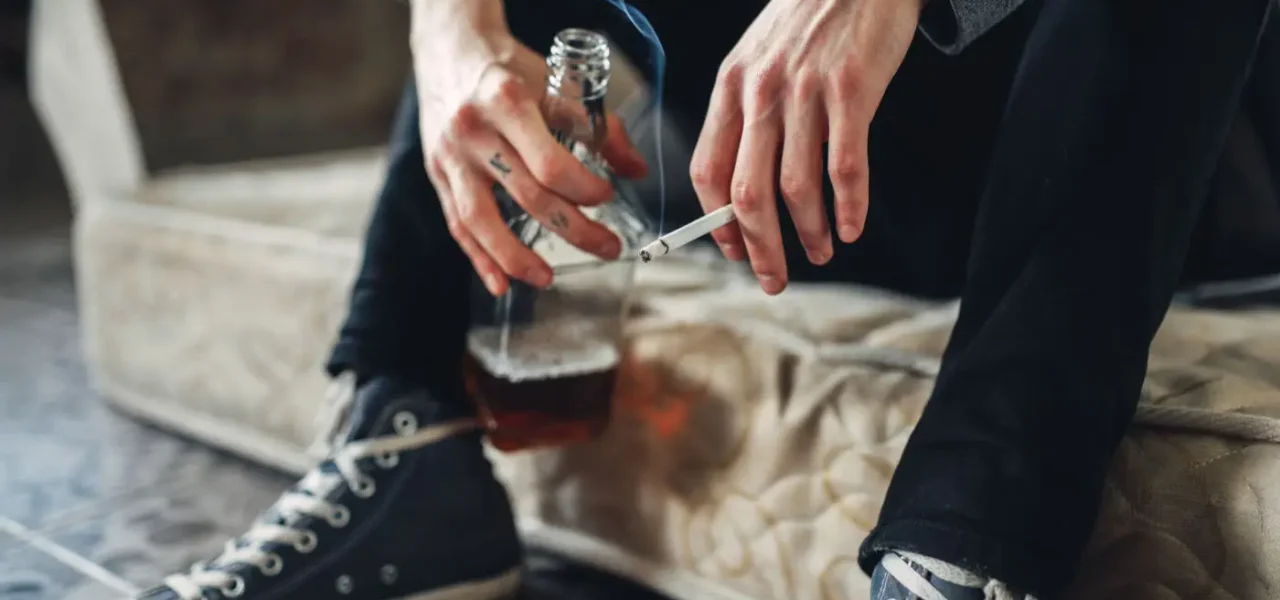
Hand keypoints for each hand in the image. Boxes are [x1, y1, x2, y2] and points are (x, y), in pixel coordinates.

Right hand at [409, 3, 648, 295]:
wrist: (450, 50)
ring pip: (481, 220)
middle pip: (526, 196)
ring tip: (546, 277)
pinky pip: (457, 224)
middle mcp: (474, 131)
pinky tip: (499, 283)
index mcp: (507, 102)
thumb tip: (635, 170)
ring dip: (516, 257)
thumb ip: (598, 127)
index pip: (550, 164)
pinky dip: (479, 258)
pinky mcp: (437, 175)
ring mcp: (451, 157)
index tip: (607, 196)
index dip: (584, 189)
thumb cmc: (509, 69)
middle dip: (573, 229)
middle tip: (607, 246)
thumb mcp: (556, 84)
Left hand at [689, 0, 922, 293]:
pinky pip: (845, 165)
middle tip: (775, 278)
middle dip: (760, 249)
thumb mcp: (757, 58)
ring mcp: (805, 92)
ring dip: (809, 233)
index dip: (718, 224)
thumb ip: (746, 113)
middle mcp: (760, 93)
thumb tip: (741, 182)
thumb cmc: (808, 19)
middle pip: (747, 194)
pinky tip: (853, 227)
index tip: (735, 252)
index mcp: (730, 89)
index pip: (708, 172)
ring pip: (795, 188)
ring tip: (822, 252)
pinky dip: (850, 206)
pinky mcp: (852, 90)